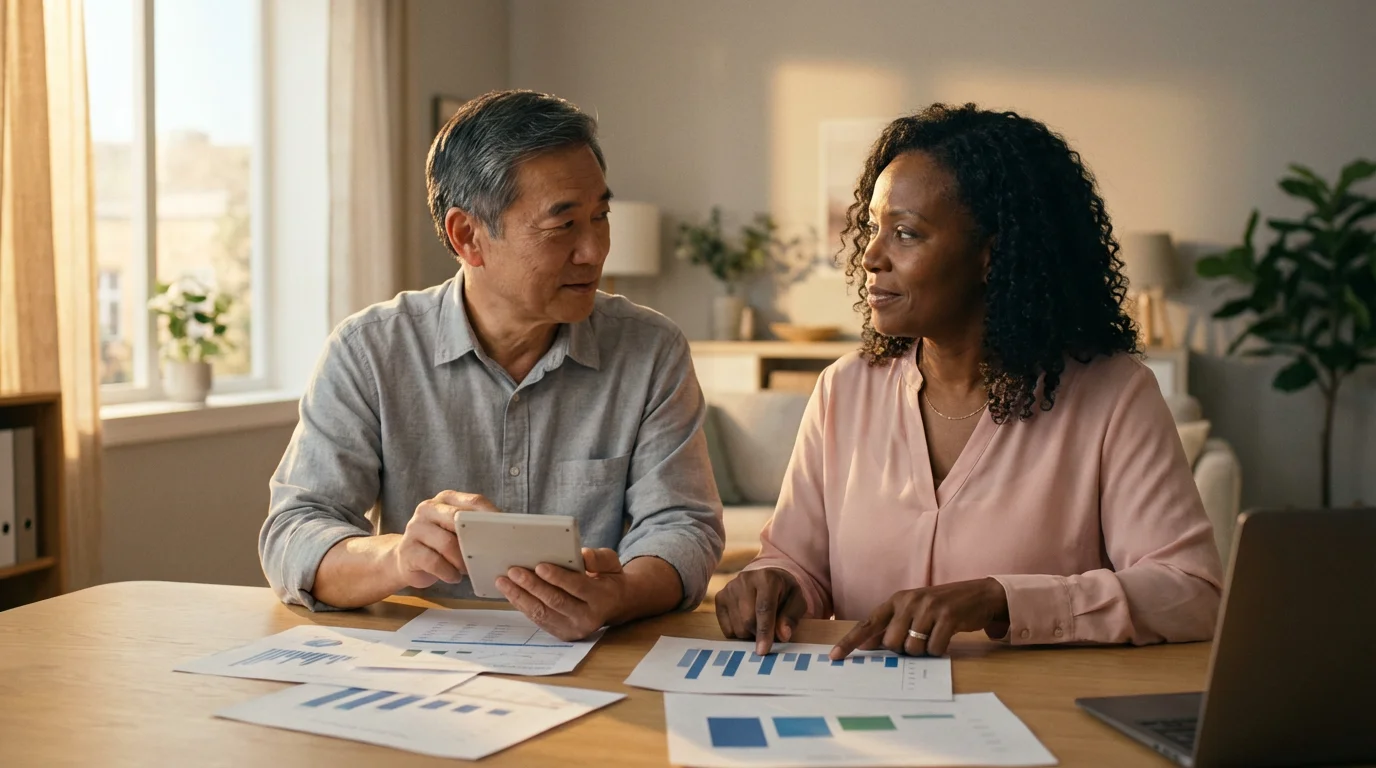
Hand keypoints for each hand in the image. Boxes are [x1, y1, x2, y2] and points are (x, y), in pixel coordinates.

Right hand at [390, 491, 497, 589]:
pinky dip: (449, 573)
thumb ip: (474, 526)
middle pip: (459, 521)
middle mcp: (428, 508)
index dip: (492, 516)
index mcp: (446, 499)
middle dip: (476, 540)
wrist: (405, 560)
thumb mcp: (456, 530)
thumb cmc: (439, 544)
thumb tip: (507, 533)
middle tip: (487, 555)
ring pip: (448, 544)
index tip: (507, 531)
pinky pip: (435, 563)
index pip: (474, 501)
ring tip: (467, 569)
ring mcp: (415, 528)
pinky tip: (453, 577)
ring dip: (462, 561)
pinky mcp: (408, 550)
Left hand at [496, 548, 625, 640]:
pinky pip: (537, 619)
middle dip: (532, 586)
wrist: (614, 605)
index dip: (558, 577)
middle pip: (556, 602)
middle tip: (513, 571)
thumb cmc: (608, 577)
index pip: (578, 587)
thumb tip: (581, 556)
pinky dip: (521, 605)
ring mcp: (573, 629)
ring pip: (542, 613)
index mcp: (602, 598)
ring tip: (503, 581)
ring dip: (520, 597)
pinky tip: (510, 592)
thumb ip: (598, 558)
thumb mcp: (611, 562)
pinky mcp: (561, 633)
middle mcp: (587, 618)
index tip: (540, 566)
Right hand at [714, 568, 807, 655]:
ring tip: (758, 624)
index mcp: (767, 578)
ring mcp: (729, 588)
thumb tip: (782, 635)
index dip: (764, 631)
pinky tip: (746, 622)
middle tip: (770, 634)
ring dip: (750, 635)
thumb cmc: (784, 592)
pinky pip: (727, 629)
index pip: (764, 608)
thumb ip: (792, 617)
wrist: (765, 577)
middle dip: (759, 634)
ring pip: (737, 627)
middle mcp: (745, 580)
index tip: (763, 650)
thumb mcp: (797, 601)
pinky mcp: (719, 597)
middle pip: (748, 620)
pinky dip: (738, 633)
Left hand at [830, 577, 1008, 658]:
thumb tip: (867, 645)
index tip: (834, 657)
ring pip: (912, 648)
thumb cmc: (942, 608)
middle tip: (918, 640)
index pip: (868, 623)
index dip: (850, 641)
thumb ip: (891, 626)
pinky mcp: (948, 616)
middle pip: (891, 643)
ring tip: (933, 637)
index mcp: (897, 600)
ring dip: (923, 651)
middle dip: (903, 650)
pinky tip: (946, 638)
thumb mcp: (914, 612)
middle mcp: (909, 601)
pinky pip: (934, 648)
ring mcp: (929, 607)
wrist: (979, 595)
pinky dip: (939, 650)